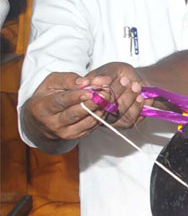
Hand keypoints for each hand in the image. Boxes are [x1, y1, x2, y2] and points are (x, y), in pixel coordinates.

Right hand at [25, 63, 145, 141]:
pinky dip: (106, 114)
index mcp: (43, 108)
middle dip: (94, 102)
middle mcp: (55, 123)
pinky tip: (115, 104)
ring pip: (90, 120)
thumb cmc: (48, 95)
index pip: (61, 102)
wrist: (44, 120)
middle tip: (108, 91)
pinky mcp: (80, 136)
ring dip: (104, 108)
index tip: (90, 91)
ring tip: (115, 95)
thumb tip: (86, 82)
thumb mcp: (52, 83)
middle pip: (78, 113)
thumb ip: (68, 79)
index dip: (76, 96)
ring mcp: (68, 132)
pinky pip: (95, 125)